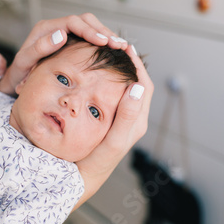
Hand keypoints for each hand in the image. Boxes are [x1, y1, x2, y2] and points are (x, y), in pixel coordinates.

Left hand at [0, 13, 127, 94]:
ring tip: (123, 47)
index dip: (90, 31)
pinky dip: (105, 43)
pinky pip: (91, 37)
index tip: (104, 42)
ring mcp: (66, 34)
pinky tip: (117, 51)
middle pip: (86, 21)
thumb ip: (40, 48)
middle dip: (104, 31)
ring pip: (92, 27)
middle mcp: (57, 27)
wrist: (18, 80)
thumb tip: (62, 34)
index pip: (73, 22)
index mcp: (46, 28)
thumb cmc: (20, 74)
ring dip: (108, 36)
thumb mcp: (25, 62)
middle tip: (119, 45)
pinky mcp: (73, 42)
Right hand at [74, 44, 153, 208]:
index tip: (125, 47)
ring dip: (118, 70)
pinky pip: (111, 95)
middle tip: (115, 45)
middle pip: (136, 83)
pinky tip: (94, 74)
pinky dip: (107, 81)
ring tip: (106, 54)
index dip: (136, 64)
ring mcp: (119, 118)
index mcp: (137, 119)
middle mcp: (131, 118)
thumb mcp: (115, 139)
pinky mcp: (107, 120)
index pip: (143, 84)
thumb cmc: (97, 161)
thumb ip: (128, 115)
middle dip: (128, 63)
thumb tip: (137, 86)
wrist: (80, 178)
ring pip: (124, 88)